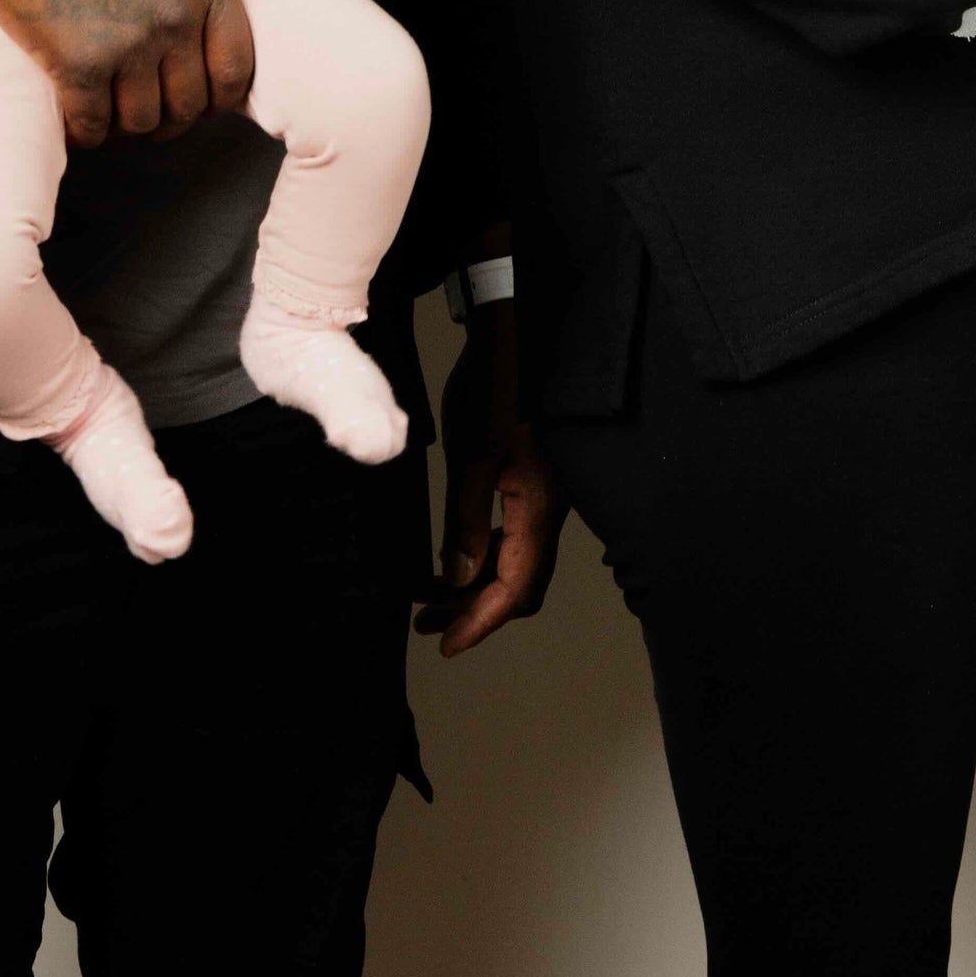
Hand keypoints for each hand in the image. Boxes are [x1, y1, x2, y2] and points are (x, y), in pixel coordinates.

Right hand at [0, 0, 279, 146]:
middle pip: (190, 105)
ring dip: (126, 124)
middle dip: (170, 115)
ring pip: (142, 121)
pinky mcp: (75, 62)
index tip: (195, 93)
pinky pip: (92, 124)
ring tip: (109, 110)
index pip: (237, 68)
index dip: (220, 93)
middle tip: (145, 108)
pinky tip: (74, 116)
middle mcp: (177, 17)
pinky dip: (84, 130)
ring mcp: (127, 43)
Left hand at [417, 300, 566, 657]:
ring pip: (515, 561)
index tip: (445, 643)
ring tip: (430, 595)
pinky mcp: (531, 479)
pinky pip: (512, 535)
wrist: (515, 333)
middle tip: (427, 624)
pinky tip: (455, 551)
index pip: (515, 589)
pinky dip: (482, 554)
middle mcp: (548, 510)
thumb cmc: (495, 386)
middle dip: (474, 610)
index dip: (480, 622)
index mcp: (539, 509)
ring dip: (475, 584)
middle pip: (519, 584)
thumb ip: (466, 521)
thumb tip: (457, 579)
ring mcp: (543, 496)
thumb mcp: (473, 456)